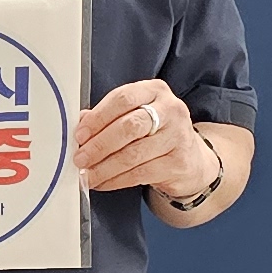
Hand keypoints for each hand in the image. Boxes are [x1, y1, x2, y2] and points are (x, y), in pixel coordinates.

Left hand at [77, 78, 214, 197]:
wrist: (191, 158)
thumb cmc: (155, 132)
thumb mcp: (135, 115)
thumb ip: (108, 117)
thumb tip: (79, 125)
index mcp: (155, 90)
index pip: (123, 98)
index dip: (98, 117)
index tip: (80, 134)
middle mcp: (171, 110)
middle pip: (129, 126)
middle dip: (99, 145)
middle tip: (80, 158)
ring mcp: (178, 136)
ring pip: (133, 154)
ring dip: (104, 167)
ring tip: (87, 175)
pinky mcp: (179, 162)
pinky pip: (140, 174)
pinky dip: (116, 180)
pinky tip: (103, 182)